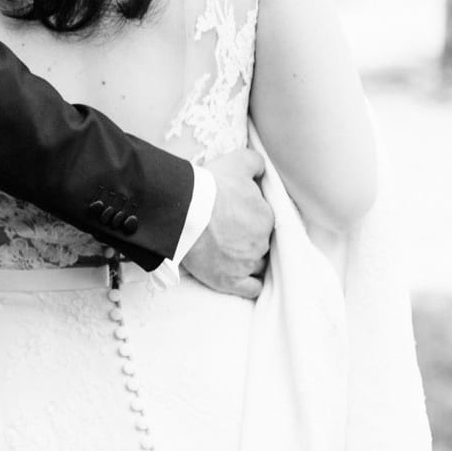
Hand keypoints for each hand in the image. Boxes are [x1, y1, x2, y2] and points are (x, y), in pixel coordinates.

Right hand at [182, 148, 273, 298]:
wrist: (183, 211)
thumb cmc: (211, 186)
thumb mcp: (238, 161)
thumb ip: (257, 162)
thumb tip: (263, 170)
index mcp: (267, 218)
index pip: (267, 222)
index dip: (252, 219)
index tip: (237, 217)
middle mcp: (262, 243)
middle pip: (262, 244)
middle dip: (250, 240)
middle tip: (230, 233)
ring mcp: (246, 265)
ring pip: (257, 265)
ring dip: (248, 261)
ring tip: (231, 254)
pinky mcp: (230, 281)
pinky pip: (251, 288)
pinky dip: (248, 283)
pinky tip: (239, 275)